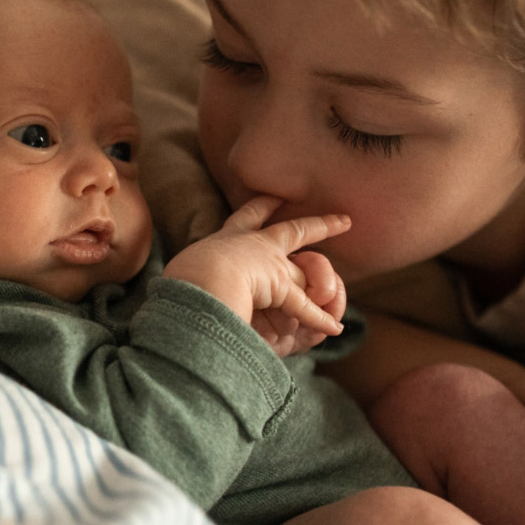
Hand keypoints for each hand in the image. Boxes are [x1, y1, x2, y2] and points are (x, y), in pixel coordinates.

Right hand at [162, 195, 349, 355]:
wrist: (197, 283)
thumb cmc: (182, 280)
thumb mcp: (186, 276)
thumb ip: (195, 279)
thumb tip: (189, 287)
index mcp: (225, 240)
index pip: (245, 218)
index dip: (259, 207)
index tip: (271, 196)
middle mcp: (253, 245)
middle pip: (292, 229)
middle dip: (319, 225)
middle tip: (341, 220)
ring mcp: (271, 265)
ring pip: (310, 266)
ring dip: (326, 279)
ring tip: (338, 293)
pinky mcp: (281, 288)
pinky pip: (305, 306)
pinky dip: (318, 318)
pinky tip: (333, 328)